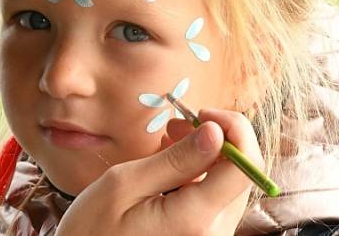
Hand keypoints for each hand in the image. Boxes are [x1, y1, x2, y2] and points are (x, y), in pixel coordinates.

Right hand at [55, 109, 261, 235]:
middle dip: (214, 138)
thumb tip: (217, 133)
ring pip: (227, 184)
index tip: (202, 114)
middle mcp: (214, 234)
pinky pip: (214, 200)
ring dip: (204, 155)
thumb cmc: (93, 229)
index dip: (233, 130)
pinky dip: (197, 175)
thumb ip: (175, 159)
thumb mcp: (125, 184)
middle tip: (174, 125)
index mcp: (196, 220)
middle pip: (240, 173)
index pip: (245, 167)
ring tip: (166, 144)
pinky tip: (167, 168)